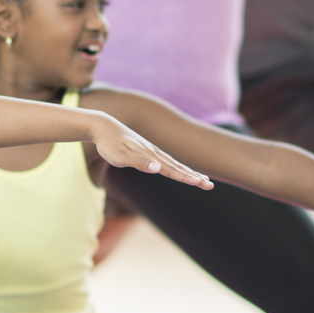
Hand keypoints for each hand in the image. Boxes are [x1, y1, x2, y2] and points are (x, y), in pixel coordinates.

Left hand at [89, 115, 213, 189]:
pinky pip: (167, 161)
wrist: (103, 126)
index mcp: (150, 156)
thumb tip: (158, 169)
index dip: (186, 177)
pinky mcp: (147, 151)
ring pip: (174, 164)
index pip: (172, 169)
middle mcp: (154, 153)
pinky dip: (178, 167)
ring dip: (189, 172)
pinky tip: (181, 170)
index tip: (200, 183)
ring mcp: (152, 151)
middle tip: (210, 186)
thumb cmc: (109, 144)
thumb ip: (140, 163)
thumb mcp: (121, 156)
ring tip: (202, 179)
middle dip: (194, 177)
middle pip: (178, 167)